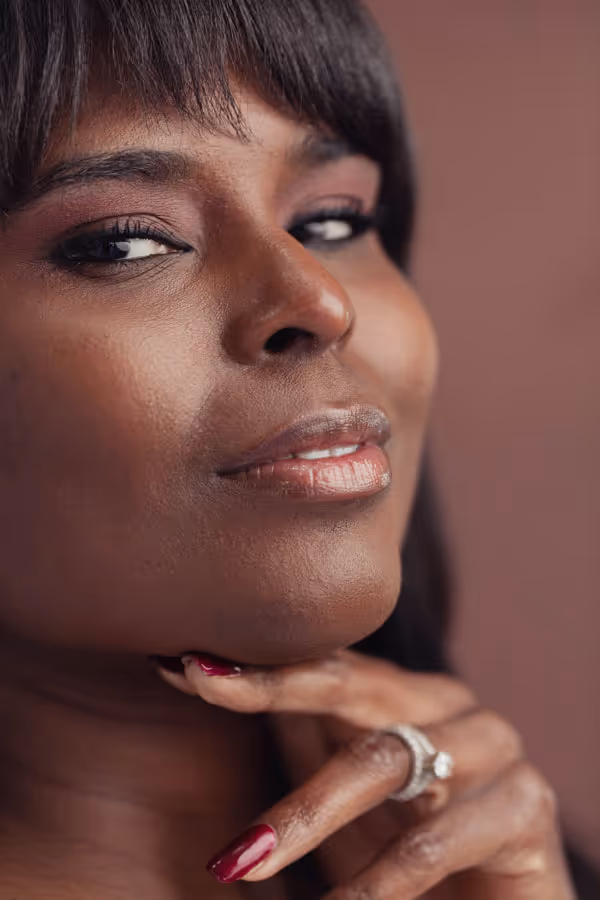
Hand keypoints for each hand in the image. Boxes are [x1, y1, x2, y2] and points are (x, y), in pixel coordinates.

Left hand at [158, 650, 575, 898]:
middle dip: (271, 687)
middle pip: (352, 686)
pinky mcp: (525, 807)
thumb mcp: (345, 805)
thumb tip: (210, 684)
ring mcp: (492, 747)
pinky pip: (434, 839)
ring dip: (305, 814)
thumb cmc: (413, 861)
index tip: (184, 663)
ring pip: (383, 759)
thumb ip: (304, 744)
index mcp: (407, 697)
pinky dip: (375, 884)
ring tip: (240, 862)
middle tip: (200, 686)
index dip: (258, 663)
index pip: (327, 664)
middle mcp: (448, 706)